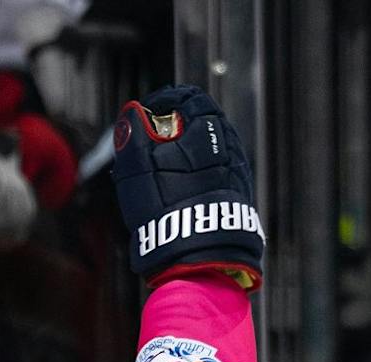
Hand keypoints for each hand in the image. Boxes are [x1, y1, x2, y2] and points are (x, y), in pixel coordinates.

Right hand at [112, 85, 262, 283]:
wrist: (200, 254)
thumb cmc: (167, 209)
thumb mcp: (137, 167)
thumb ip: (133, 134)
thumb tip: (132, 113)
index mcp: (206, 126)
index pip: (186, 98)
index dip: (161, 103)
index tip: (144, 115)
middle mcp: (227, 142)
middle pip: (201, 122)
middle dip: (175, 128)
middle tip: (151, 143)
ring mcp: (236, 168)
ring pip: (210, 148)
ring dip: (188, 152)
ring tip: (165, 170)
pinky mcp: (238, 194)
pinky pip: (217, 172)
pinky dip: (199, 173)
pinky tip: (184, 191)